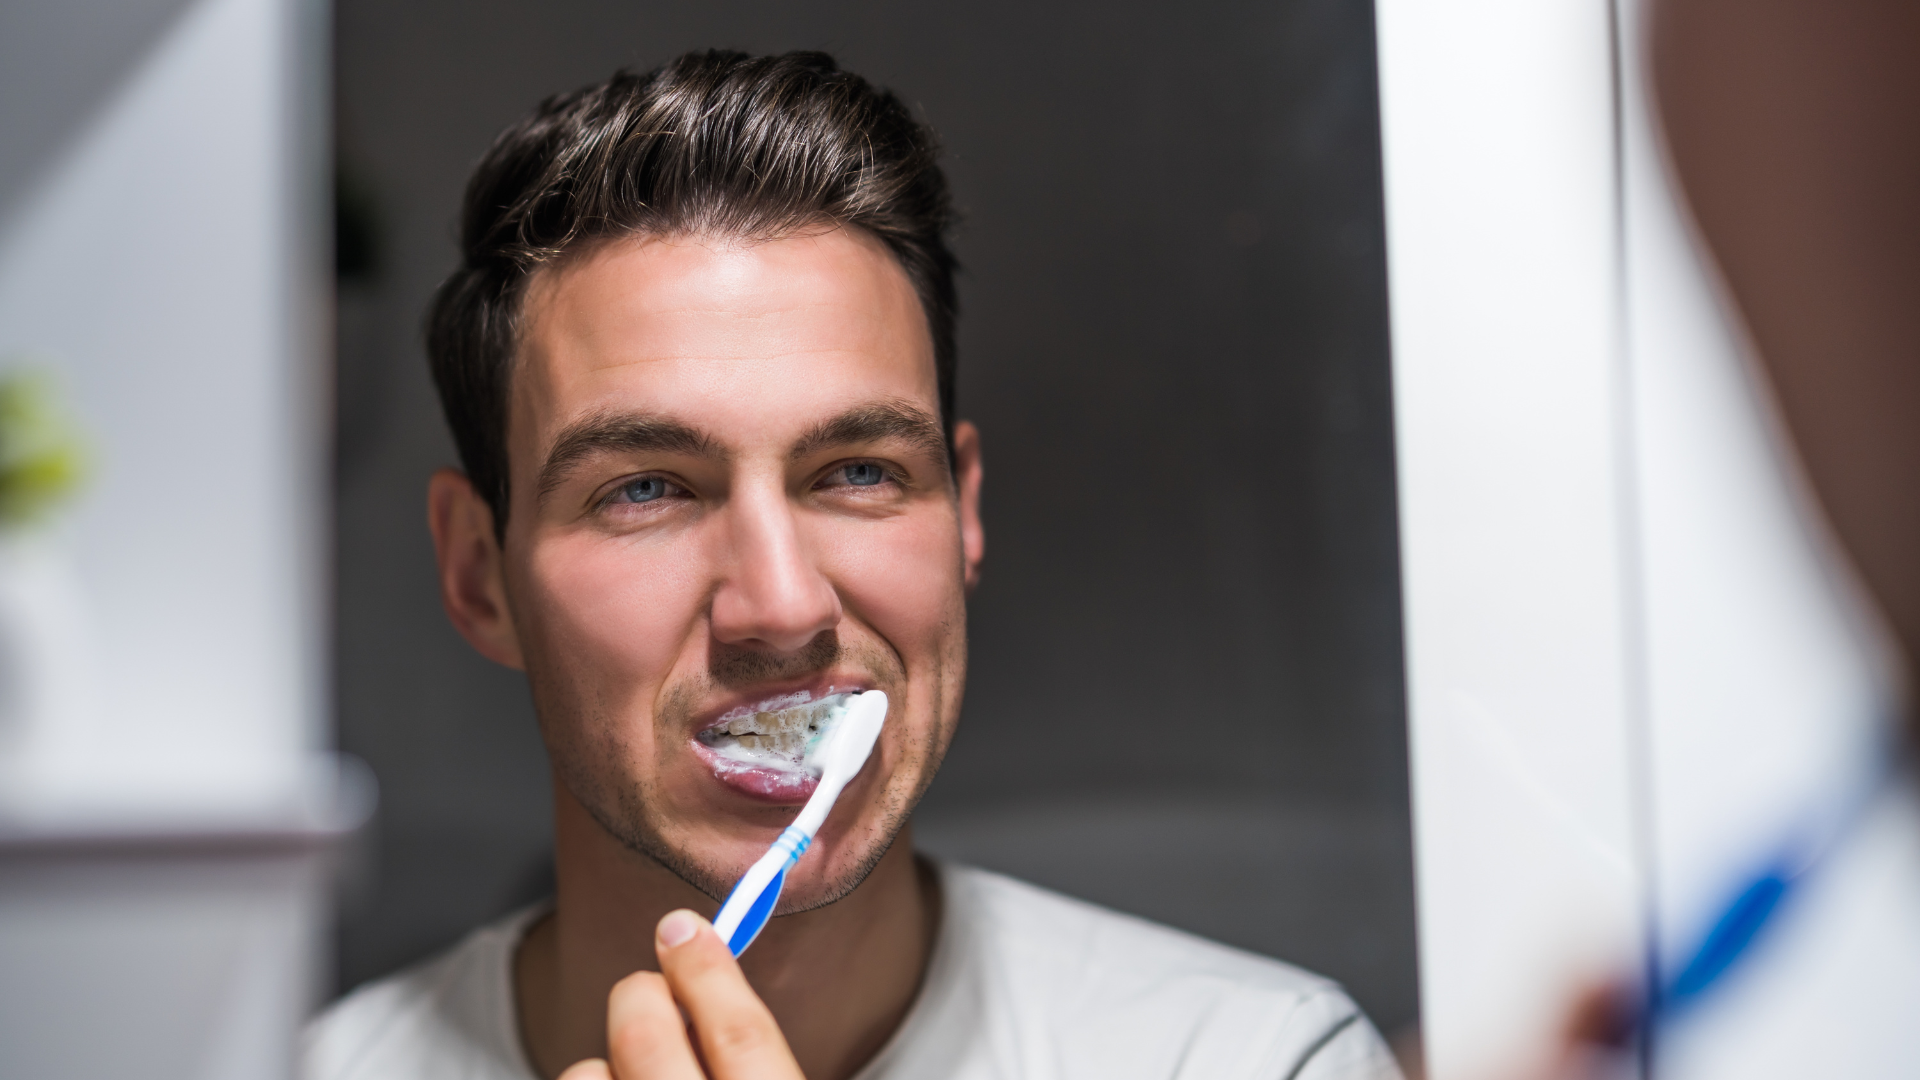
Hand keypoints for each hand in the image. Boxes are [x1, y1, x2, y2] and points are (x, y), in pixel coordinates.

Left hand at [558, 910, 805, 1079]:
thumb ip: (753, 1053)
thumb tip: (703, 970)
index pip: (741, 1035)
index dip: (708, 971)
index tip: (684, 928)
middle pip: (648, 1040)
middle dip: (641, 993)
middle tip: (649, 988)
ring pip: (591, 1074)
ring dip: (604, 1060)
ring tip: (630, 1072)